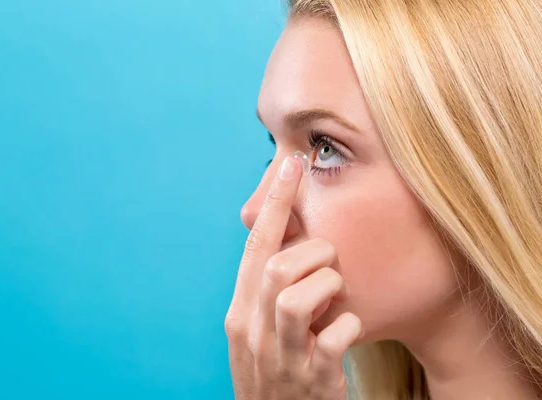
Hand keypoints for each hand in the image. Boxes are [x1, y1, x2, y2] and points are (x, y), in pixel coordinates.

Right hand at [225, 155, 362, 399]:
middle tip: (328, 263)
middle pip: (277, 266)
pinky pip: (337, 335)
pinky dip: (349, 326)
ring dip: (329, 288)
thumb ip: (267, 289)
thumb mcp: (261, 329)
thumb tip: (288, 233)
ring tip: (335, 300)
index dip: (275, 202)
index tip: (293, 164)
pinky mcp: (313, 379)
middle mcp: (253, 331)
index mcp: (241, 311)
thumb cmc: (277, 369)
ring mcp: (281, 357)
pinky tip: (347, 332)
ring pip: (299, 296)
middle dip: (313, 254)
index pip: (255, 244)